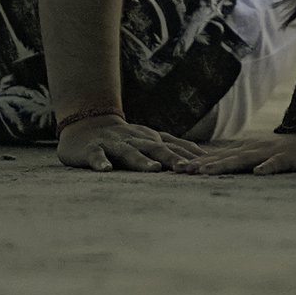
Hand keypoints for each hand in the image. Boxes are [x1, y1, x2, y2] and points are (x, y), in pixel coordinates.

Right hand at [55, 116, 205, 172]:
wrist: (87, 125)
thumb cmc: (125, 138)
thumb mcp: (150, 140)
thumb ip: (174, 147)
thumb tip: (204, 155)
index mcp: (151, 139)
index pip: (173, 148)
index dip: (189, 157)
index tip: (208, 166)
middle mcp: (136, 140)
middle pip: (156, 149)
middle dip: (171, 158)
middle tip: (185, 168)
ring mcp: (114, 144)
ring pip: (129, 152)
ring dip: (141, 160)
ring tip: (153, 169)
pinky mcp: (93, 149)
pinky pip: (97, 155)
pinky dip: (101, 162)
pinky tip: (106, 169)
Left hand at [186, 131, 295, 175]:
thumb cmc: (286, 153)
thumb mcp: (259, 157)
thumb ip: (240, 163)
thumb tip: (215, 171)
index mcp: (246, 151)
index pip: (217, 157)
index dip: (196, 162)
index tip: (175, 168)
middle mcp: (253, 149)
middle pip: (224, 157)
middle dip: (202, 164)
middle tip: (181, 171)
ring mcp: (270, 152)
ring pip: (244, 159)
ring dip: (224, 165)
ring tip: (206, 172)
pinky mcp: (289, 158)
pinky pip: (277, 163)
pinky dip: (268, 168)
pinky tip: (259, 173)